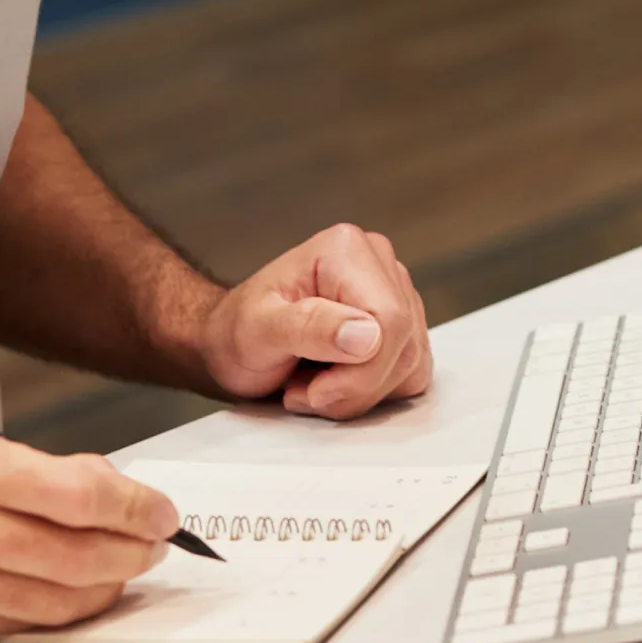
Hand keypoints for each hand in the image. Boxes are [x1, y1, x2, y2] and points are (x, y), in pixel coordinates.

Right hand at [0, 434, 178, 642]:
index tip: (160, 510)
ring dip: (107, 586)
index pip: (74, 493)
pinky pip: (21, 624)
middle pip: (76, 552)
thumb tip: (110, 487)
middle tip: (155, 542)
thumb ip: (32, 470)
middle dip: (132, 550)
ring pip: (56, 598)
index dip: (132, 505)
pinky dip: (61, 610)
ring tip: (124, 567)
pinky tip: (77, 592)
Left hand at [200, 224, 432, 418]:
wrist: (228, 342)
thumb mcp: (257, 331)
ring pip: (411, 363)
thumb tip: (368, 336)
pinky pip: (412, 371)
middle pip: (405, 346)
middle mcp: (378, 263)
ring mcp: (394, 292)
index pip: (390, 322)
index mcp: (346, 251)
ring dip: (362, 392)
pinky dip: (375, 390)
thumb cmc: (235, 332)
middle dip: (356, 387)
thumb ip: (309, 327)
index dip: (361, 372)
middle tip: (307, 390)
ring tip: (315, 382)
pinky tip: (336, 380)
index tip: (315, 390)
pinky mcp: (401, 323)